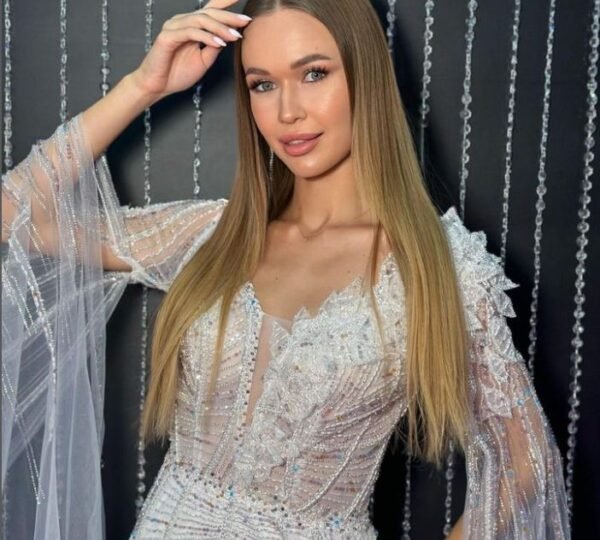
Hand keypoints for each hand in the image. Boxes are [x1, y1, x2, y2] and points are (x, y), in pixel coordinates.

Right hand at [130, 0, 249, 100]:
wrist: (157, 86)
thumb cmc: (177, 73)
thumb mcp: (204, 60)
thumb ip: (214, 47)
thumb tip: (230, 36)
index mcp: (192, 26)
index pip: (211, 10)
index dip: (226, 3)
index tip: (243, 3)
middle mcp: (182, 21)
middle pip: (209, 13)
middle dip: (229, 16)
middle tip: (246, 21)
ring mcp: (174, 27)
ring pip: (201, 20)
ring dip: (220, 27)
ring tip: (235, 36)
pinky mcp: (167, 37)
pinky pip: (191, 32)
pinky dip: (206, 37)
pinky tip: (219, 43)